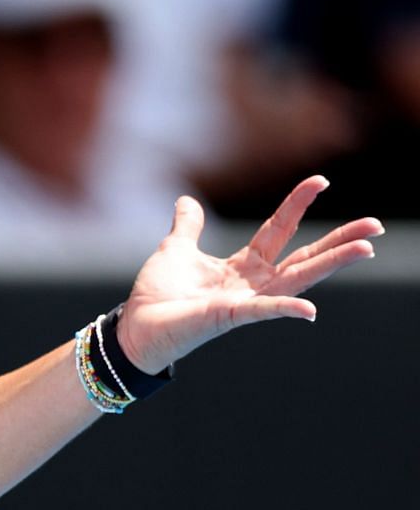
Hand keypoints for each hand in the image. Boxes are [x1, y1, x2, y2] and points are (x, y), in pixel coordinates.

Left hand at [114, 177, 383, 372]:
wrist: (135, 328)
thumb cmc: (157, 295)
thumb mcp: (176, 250)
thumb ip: (188, 227)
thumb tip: (187, 200)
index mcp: (242, 265)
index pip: (279, 229)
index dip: (298, 205)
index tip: (321, 181)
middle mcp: (253, 283)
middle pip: (304, 256)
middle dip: (339, 241)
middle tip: (375, 226)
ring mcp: (246, 301)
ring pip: (297, 279)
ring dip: (331, 264)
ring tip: (365, 249)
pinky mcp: (230, 317)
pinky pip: (262, 312)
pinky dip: (285, 310)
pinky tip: (311, 311)